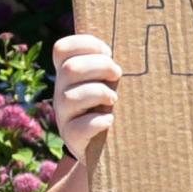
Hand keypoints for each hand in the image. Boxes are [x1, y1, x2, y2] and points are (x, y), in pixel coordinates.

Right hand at [52, 33, 121, 162]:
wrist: (101, 148)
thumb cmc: (108, 106)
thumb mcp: (105, 81)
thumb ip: (108, 64)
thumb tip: (132, 43)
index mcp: (66, 73)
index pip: (62, 49)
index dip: (85, 44)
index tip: (108, 51)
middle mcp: (60, 92)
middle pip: (69, 69)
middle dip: (99, 67)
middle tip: (117, 74)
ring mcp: (63, 115)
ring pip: (71, 97)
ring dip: (98, 93)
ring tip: (114, 98)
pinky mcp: (71, 137)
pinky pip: (79, 127)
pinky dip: (97, 121)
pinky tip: (109, 119)